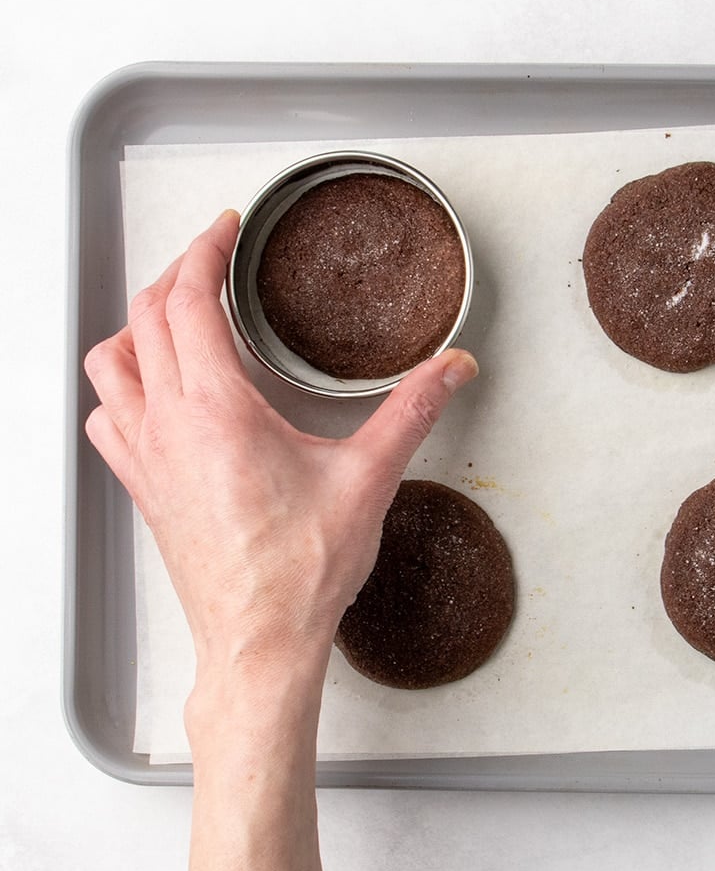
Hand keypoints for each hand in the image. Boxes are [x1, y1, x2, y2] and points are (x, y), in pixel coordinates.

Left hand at [83, 209, 477, 707]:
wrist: (259, 642)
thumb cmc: (300, 571)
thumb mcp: (369, 478)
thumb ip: (414, 410)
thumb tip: (452, 367)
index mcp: (216, 410)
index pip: (188, 302)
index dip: (204, 251)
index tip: (223, 228)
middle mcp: (168, 426)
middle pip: (143, 319)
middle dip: (175, 274)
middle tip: (210, 256)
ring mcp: (147, 459)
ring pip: (109, 363)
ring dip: (136, 324)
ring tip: (172, 313)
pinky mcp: (144, 490)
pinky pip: (107, 417)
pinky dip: (120, 386)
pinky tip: (150, 393)